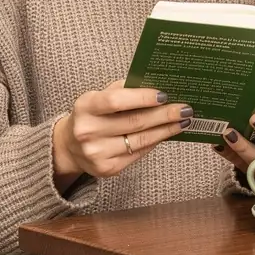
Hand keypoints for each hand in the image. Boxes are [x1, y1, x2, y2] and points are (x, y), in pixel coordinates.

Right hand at [53, 81, 191, 186]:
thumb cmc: (92, 114)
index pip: (116, 100)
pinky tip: (167, 133)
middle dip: (164, 115)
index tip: (164, 94)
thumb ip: (124, 90)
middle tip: (185, 108)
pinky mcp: (107, 169)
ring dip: (166, 130)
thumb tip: (158, 85)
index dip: (142, 97)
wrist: (70, 146)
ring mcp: (97, 153)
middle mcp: (88, 131)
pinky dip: (155, 142)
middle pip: (134, 122)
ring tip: (183, 120)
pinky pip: (138, 153)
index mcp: (85, 106)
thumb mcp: (99, 97)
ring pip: (140, 140)